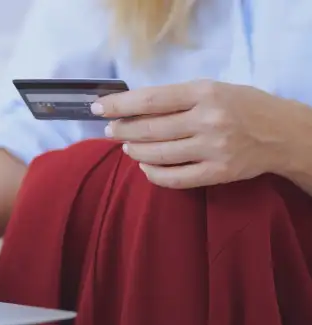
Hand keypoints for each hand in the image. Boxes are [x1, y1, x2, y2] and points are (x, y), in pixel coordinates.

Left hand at [91, 80, 298, 188]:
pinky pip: (174, 179)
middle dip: (123, 130)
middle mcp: (208, 120)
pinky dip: (153, 173)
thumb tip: (133, 108)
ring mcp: (213, 149)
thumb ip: (177, 98)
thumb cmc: (242, 106)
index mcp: (205, 92)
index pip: (151, 99)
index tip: (99, 108)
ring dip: (135, 151)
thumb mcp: (212, 89)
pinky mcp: (218, 173)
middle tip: (111, 130)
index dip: (120, 105)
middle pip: (150, 129)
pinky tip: (145, 166)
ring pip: (158, 155)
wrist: (281, 133)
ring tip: (128, 146)